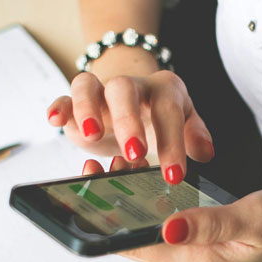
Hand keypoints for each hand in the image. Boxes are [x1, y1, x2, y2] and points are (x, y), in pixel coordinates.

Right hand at [47, 70, 213, 183]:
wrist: (136, 102)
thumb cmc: (162, 118)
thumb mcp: (185, 125)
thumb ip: (194, 136)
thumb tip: (205, 153)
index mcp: (165, 90)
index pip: (169, 112)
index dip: (172, 143)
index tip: (174, 175)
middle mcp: (132, 86)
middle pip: (125, 90)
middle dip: (129, 122)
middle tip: (134, 153)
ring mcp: (100, 92)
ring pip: (88, 85)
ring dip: (87, 108)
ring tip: (91, 134)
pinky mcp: (76, 103)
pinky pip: (64, 96)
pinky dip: (59, 106)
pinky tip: (55, 120)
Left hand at [82, 158, 261, 261]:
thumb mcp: (253, 219)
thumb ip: (210, 224)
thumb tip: (166, 228)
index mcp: (197, 260)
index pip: (138, 245)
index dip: (108, 220)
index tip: (90, 187)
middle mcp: (189, 258)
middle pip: (136, 235)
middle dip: (112, 204)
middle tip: (99, 164)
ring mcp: (195, 247)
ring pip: (149, 224)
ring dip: (130, 197)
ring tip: (118, 160)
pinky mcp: (202, 235)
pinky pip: (166, 218)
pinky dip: (151, 196)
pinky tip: (145, 173)